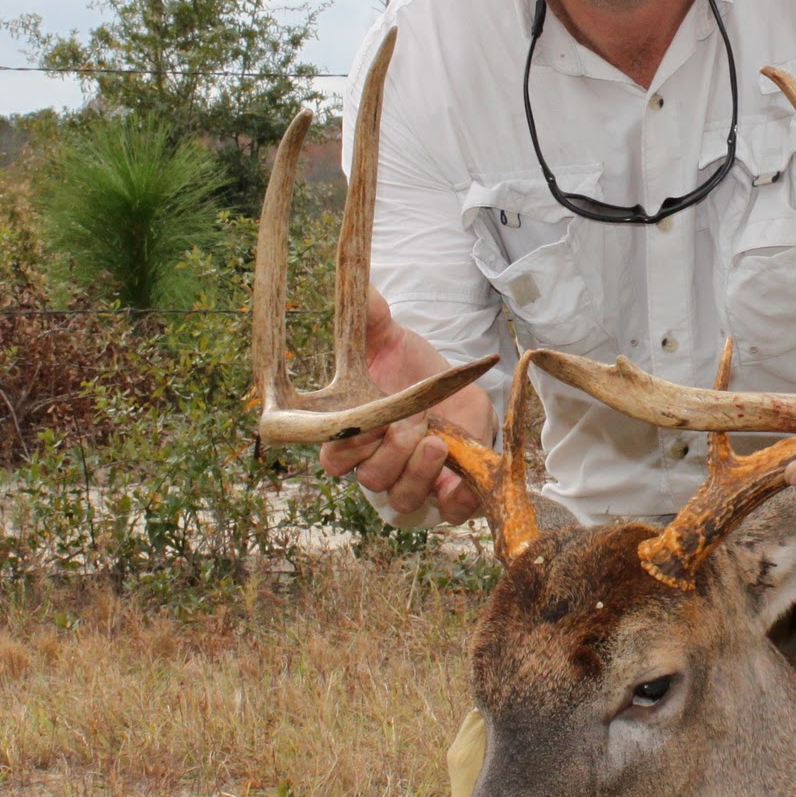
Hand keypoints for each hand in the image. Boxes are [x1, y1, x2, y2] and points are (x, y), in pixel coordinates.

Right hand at [317, 285, 496, 523]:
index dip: (346, 448)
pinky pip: (447, 513)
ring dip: (418, 472)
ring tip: (437, 442)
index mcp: (354, 436)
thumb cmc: (412, 370)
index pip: (332, 456)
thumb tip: (357, 283)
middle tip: (411, 423)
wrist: (460, 391)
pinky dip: (455, 500)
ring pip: (403, 497)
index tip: (367, 422)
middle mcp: (377, 466)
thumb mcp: (390, 340)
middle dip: (389, 453)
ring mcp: (413, 485)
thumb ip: (369, 318)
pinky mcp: (450, 497)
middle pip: (369, 478)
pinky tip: (462, 477)